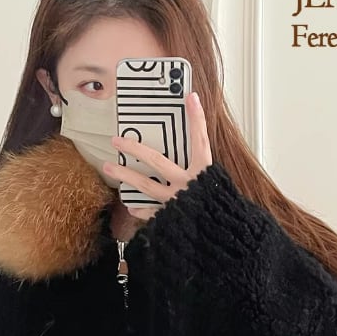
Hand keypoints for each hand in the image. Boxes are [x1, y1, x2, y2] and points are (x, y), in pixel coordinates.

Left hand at [103, 89, 212, 220]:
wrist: (227, 238)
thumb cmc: (224, 211)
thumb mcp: (220, 185)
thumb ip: (207, 170)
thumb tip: (199, 157)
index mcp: (204, 174)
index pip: (200, 141)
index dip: (196, 119)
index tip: (191, 97)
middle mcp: (188, 185)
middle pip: (158, 161)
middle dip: (136, 148)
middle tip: (117, 140)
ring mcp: (177, 201)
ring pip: (147, 186)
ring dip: (126, 175)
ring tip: (109, 167)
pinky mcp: (171, 218)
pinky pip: (152, 213)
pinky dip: (142, 210)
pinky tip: (131, 206)